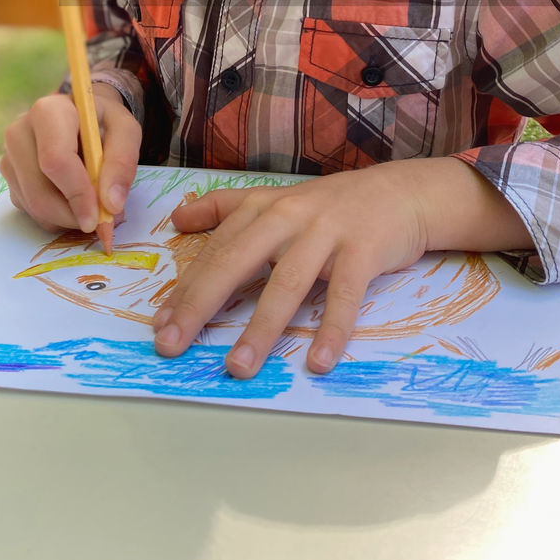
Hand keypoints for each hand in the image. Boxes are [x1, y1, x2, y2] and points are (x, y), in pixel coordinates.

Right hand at [0, 86, 141, 232]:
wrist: (79, 117)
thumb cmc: (101, 122)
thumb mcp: (125, 130)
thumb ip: (123, 161)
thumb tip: (111, 203)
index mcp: (48, 112)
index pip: (55, 160)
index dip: (77, 193)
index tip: (97, 218)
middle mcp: (19, 133)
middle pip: (39, 191)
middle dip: (72, 215)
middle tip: (102, 221)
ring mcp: (9, 158)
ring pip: (34, 206)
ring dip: (67, 218)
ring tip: (92, 205)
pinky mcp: (9, 179)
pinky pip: (30, 211)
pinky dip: (56, 217)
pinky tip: (72, 199)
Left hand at [151, 163, 427, 378]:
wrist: (400, 193)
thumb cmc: (331, 205)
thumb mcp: (276, 198)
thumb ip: (225, 207)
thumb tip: (177, 218)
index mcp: (264, 207)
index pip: (217, 250)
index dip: (187, 287)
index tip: (160, 323)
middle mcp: (289, 216)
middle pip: (237, 262)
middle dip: (201, 304)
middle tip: (172, 344)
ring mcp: (326, 233)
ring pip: (287, 284)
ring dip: (261, 328)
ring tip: (237, 366)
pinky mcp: (364, 251)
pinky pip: (345, 295)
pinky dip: (332, 330)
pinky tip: (318, 362)